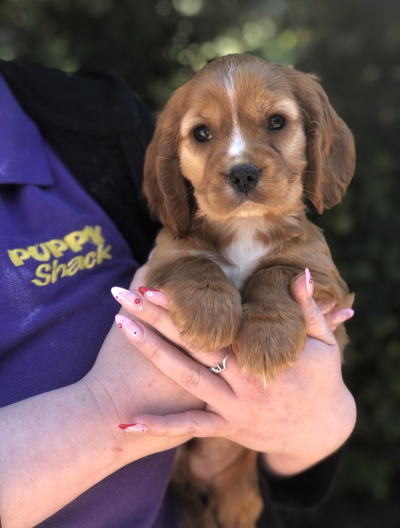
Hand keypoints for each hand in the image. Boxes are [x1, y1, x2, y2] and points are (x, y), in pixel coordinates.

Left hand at [115, 270, 355, 474]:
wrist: (322, 433)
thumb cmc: (323, 381)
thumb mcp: (324, 343)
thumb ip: (308, 308)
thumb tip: (301, 272)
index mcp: (260, 358)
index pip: (213, 326)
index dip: (183, 306)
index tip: (155, 285)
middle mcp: (241, 382)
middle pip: (190, 345)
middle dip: (156, 318)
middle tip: (125, 294)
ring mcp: (231, 408)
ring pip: (184, 378)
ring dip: (151, 352)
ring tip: (121, 325)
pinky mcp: (227, 429)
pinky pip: (190, 427)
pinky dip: (159, 427)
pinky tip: (127, 422)